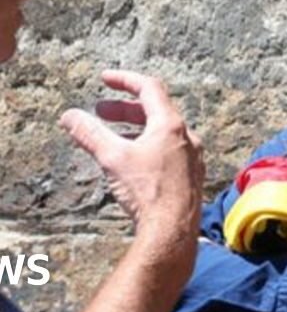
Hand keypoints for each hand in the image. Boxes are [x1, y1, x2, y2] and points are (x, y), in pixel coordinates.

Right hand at [60, 70, 203, 248]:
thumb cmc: (147, 192)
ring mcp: (192, 156)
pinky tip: (134, 163)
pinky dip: (149, 147)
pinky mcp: (192, 175)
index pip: (148, 87)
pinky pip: (170, 151)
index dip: (124, 80)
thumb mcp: (113, 158)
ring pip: (162, 133)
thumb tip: (69, 116)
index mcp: (170, 124)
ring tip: (112, 137)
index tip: (104, 79)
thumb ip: (90, 134)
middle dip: (125, 108)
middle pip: (155, 110)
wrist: (173, 232)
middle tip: (100, 111)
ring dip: (136, 129)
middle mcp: (187, 136)